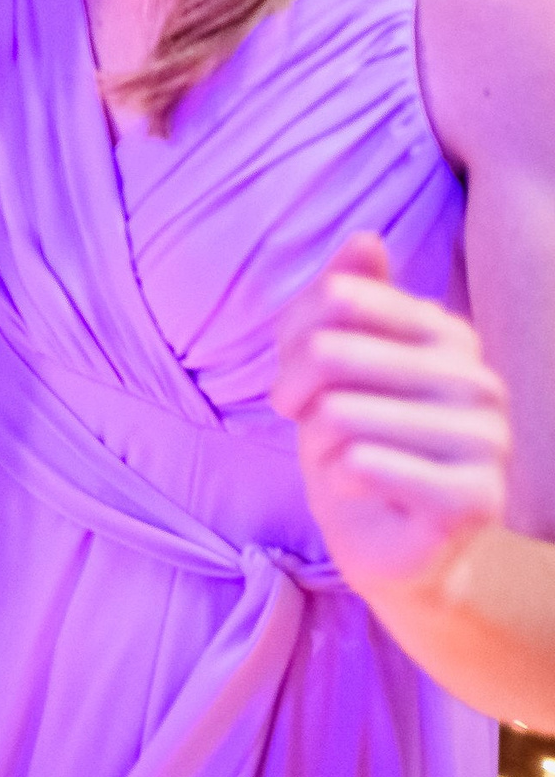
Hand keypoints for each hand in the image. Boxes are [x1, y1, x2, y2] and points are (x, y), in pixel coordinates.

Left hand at [273, 232, 507, 605]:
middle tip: (301, 420)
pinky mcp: (476, 496)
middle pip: (329, 350)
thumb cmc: (351, 440)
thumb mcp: (329, 363)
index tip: (289, 371)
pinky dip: (337, 477)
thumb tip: (365, 237)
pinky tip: (356, 486)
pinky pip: (366, 464)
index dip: (291, 336)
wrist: (381, 539)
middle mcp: (477, 378)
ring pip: (341, 413)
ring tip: (336, 458)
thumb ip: (345, 298)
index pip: (338, 296)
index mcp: (446, 334)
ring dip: (316, 442)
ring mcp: (487, 438)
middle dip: (293, 391)